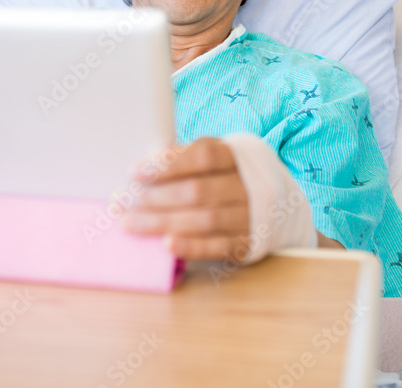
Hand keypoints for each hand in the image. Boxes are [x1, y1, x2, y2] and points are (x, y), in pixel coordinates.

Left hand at [121, 137, 249, 261]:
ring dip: (162, 223)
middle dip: (154, 197)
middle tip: (122, 202)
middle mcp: (246, 185)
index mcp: (235, 156)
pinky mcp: (248, 242)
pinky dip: (191, 246)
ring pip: (204, 220)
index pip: (202, 157)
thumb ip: (185, 157)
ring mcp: (249, 215)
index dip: (167, 164)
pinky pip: (218, 246)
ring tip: (130, 224)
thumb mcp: (215, 156)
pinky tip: (166, 245)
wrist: (279, 202)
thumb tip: (144, 165)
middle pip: (196, 191)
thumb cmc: (229, 175)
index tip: (134, 171)